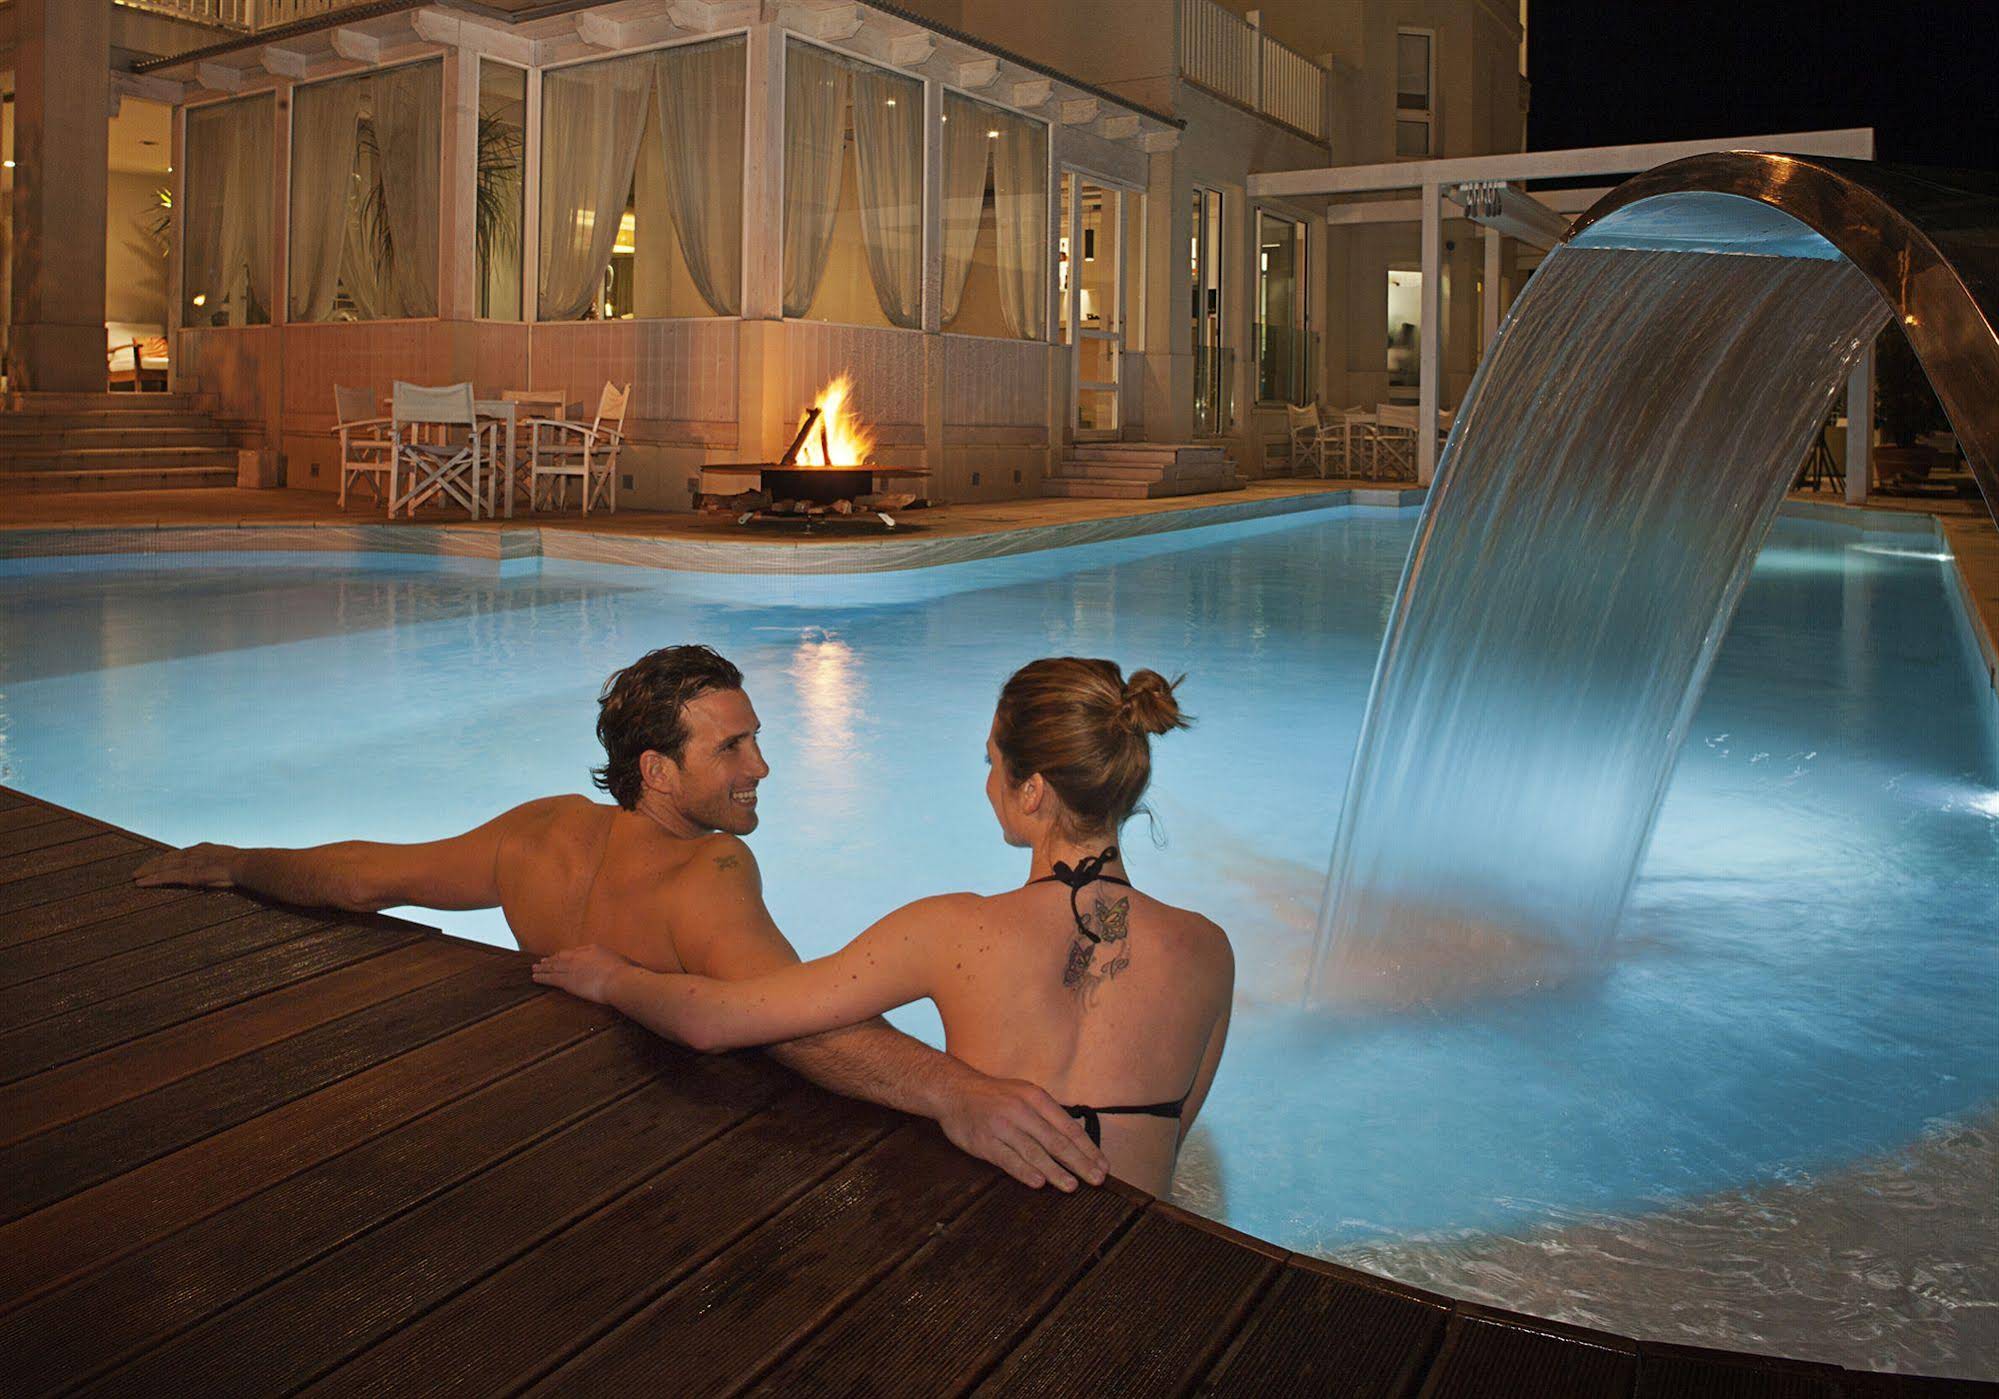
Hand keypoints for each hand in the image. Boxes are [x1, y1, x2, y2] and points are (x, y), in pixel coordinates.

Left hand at [134, 843, 241, 888]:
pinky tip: (140, 883)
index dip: (167, 858)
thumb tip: (227, 869)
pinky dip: (151, 880)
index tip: (158, 862)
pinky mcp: (186, 875)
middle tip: (138, 870)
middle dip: (152, 864)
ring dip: (146, 871)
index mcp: (203, 849)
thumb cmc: (244, 865)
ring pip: (162, 867)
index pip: (180, 853)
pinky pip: (164, 877)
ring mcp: (188, 864)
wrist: (244, 865)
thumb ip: (222, 863)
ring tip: (134, 877)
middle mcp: (192, 854)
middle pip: (166, 858)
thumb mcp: (231, 860)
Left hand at [531, 944, 634, 1004]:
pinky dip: (541, 977)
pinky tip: (534, 977)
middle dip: (552, 959)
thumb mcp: (625, 963)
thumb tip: (631, 968)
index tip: (562, 957)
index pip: (576, 951)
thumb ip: (621, 964)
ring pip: (553, 966)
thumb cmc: (626, 974)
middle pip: (562, 956)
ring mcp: (572, 967)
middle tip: (543, 961)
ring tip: (534, 968)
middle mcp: (580, 956)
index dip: (567, 955)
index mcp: (594, 949)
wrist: (619, 980)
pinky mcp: (566, 980)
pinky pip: (550, 978)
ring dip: (542, 967)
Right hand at [936, 1074, 1108, 1192]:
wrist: (954, 1090)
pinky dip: (1025, 1171)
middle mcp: (1022, 1110)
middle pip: (1056, 1141)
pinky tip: (1039, 1182)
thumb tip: (1076, 1142)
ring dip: (1056, 1171)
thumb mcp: (1024, 1095)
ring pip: (1034, 1152)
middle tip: (1096, 1180)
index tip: (1102, 1166)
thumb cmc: (994, 1097)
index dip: (1088, 1149)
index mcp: (1036, 1098)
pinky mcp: (985, 1141)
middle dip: (1080, 1162)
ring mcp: (1002, 1126)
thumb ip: (1047, 1116)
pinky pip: (1008, 1159)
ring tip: (1072, 1186)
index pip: (1069, 1127)